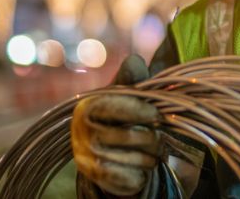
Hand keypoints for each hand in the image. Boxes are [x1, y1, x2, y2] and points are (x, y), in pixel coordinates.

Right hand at [72, 55, 162, 195]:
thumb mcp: (128, 98)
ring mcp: (87, 159)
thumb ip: (133, 81)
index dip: (141, 111)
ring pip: (136, 158)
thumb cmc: (122, 120)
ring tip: (152, 150)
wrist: (109, 158)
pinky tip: (142, 166)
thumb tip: (134, 60)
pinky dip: (144, 172)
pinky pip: (133, 177)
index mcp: (86, 108)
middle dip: (153, 137)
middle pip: (131, 135)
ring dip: (152, 155)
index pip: (116, 107)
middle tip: (158, 135)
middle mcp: (81, 134)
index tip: (156, 114)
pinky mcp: (98, 180)